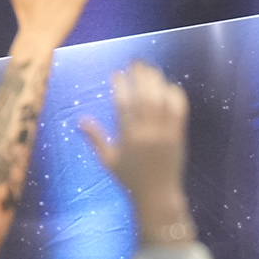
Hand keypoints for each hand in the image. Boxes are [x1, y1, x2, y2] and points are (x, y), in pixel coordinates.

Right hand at [81, 62, 193, 247]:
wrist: (158, 195)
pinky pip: (179, 110)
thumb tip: (79, 120)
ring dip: (157, 81)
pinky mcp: (179, 135)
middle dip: (140, 76)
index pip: (123, 104)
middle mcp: (148, 133)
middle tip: (135, 63)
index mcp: (128, 138)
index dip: (120, 86)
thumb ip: (95, 138)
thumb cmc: (130, 179)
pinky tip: (169, 86)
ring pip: (162, 100)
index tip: (116, 73)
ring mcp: (166, 133)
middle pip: (145, 96)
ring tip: (150, 70)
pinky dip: (175, 95)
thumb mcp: (108, 160)